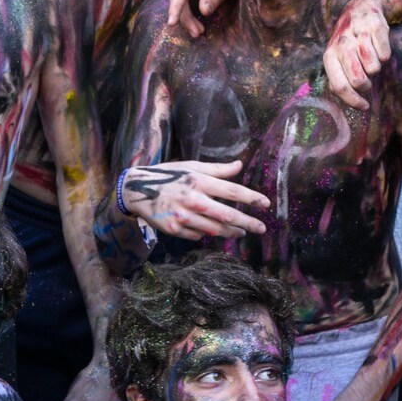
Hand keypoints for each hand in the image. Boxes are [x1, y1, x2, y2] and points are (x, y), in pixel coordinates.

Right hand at [119, 160, 268, 239]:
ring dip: (231, 232)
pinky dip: (206, 234)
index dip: (251, 198)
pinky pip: (197, 235)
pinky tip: (210, 231)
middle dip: (248, 223)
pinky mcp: (173, 229)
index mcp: (198, 181)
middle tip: (262, 228)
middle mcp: (192, 200)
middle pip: (227, 215)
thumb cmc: (167, 176)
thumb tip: (239, 165)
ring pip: (215, 229)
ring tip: (242, 232)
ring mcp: (182, 217)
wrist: (135, 190)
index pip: (231, 191)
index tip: (266, 204)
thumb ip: (217, 169)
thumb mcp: (191, 167)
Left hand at [322, 0, 390, 110]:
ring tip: (369, 59)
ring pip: (373, 68)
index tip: (364, 107)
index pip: (340, 86)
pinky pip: (385, 54)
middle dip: (365, 85)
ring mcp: (358, 35)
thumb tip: (344, 97)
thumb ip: (338, 77)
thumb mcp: (337, 58)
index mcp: (329, 56)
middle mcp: (341, 44)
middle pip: (358, 80)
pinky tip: (378, 47)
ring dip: (375, 68)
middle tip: (367, 80)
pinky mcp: (375, 26)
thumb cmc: (348, 41)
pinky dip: (384, 55)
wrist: (361, 8)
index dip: (353, 101)